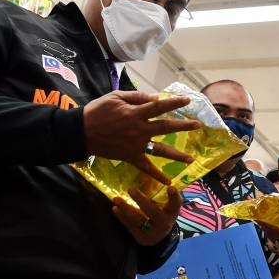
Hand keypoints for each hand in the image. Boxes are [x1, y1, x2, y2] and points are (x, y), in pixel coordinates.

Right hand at [83, 90, 201, 184]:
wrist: (80, 132)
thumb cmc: (97, 111)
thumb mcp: (115, 97)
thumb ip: (137, 97)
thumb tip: (156, 98)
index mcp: (136, 113)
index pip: (160, 106)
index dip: (174, 103)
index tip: (188, 101)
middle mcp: (140, 129)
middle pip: (166, 127)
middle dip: (183, 126)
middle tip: (198, 125)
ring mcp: (136, 145)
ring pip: (160, 149)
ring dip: (177, 154)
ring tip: (191, 158)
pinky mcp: (130, 156)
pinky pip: (145, 167)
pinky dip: (156, 175)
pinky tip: (167, 181)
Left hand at [112, 186, 182, 245]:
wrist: (158, 237)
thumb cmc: (162, 214)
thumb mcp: (165, 206)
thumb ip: (161, 195)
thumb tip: (149, 173)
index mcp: (172, 213)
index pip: (176, 204)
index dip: (174, 196)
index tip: (170, 187)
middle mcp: (164, 223)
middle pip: (153, 212)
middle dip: (141, 200)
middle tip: (130, 189)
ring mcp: (153, 232)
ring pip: (138, 220)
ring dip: (126, 208)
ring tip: (116, 199)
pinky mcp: (141, 237)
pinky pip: (130, 226)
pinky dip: (121, 217)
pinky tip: (115, 209)